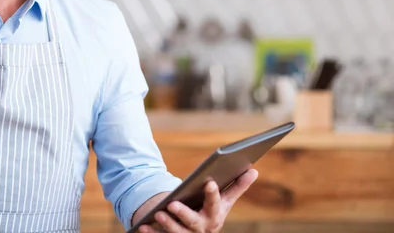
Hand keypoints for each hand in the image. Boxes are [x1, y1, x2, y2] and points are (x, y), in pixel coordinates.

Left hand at [138, 169, 257, 232]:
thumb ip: (237, 186)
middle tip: (172, 204)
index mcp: (215, 216)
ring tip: (158, 213)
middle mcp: (202, 229)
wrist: (201, 230)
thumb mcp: (224, 200)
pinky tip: (142, 226)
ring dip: (167, 225)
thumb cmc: (212, 209)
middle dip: (184, 215)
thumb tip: (254, 170)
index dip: (212, 195)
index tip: (209, 182)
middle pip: (194, 223)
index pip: (215, 205)